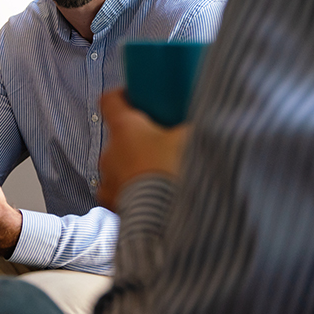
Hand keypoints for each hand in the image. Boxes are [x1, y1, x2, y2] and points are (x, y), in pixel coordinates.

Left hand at [97, 89, 189, 210]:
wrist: (166, 217)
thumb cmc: (175, 170)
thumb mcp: (192, 138)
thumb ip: (192, 126)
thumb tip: (205, 119)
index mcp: (124, 128)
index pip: (109, 101)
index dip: (122, 97)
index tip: (136, 99)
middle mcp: (109, 151)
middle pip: (119, 137)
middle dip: (138, 140)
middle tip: (162, 145)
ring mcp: (108, 179)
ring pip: (119, 166)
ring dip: (134, 168)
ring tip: (159, 175)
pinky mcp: (112, 204)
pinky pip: (119, 193)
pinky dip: (132, 193)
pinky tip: (151, 196)